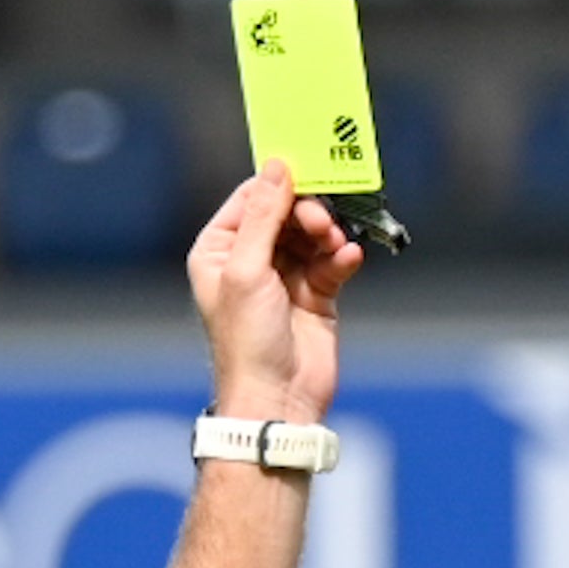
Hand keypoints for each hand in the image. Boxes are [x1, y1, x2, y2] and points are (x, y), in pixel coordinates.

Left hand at [187, 161, 361, 426]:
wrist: (277, 400)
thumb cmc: (247, 341)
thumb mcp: (246, 269)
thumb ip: (262, 216)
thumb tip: (277, 166)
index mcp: (220, 250)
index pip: (252, 198)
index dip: (279, 184)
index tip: (306, 172)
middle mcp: (250, 260)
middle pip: (286, 211)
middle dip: (308, 211)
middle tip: (320, 222)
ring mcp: (284, 277)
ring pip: (312, 233)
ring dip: (327, 232)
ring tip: (334, 244)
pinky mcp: (315, 295)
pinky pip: (332, 261)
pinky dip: (342, 257)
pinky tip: (348, 259)